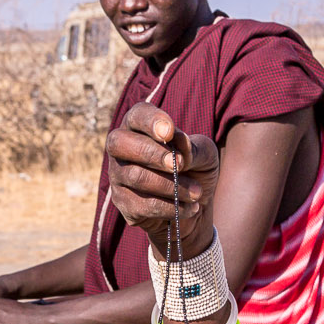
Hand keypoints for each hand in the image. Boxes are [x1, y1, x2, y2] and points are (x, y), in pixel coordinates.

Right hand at [106, 102, 219, 257]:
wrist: (194, 205)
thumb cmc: (196, 169)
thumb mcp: (205, 154)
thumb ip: (193, 146)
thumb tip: (178, 141)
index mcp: (140, 127)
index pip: (137, 115)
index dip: (150, 121)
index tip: (169, 131)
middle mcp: (121, 148)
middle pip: (120, 143)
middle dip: (151, 153)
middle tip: (180, 165)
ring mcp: (118, 176)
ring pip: (135, 176)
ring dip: (171, 186)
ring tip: (196, 193)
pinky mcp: (122, 202)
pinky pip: (142, 205)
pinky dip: (170, 207)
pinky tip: (190, 208)